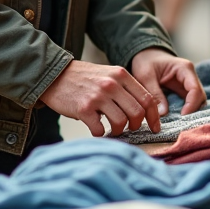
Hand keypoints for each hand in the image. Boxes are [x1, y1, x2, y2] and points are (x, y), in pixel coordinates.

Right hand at [39, 60, 160, 136]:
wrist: (55, 75)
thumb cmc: (84, 79)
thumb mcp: (108, 75)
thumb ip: (126, 88)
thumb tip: (145, 111)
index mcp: (121, 75)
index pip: (147, 98)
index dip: (154, 117)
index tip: (155, 127)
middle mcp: (111, 84)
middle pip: (137, 113)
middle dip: (136, 126)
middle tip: (129, 128)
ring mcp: (97, 96)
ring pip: (121, 122)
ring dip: (119, 130)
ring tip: (112, 128)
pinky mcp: (83, 109)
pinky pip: (100, 129)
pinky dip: (101, 133)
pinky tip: (96, 128)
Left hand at [130, 47, 205, 116]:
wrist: (145, 55)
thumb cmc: (145, 62)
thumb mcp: (146, 76)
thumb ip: (155, 94)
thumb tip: (163, 114)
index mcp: (184, 68)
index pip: (195, 89)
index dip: (191, 104)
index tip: (182, 116)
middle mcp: (190, 77)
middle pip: (200, 97)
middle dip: (193, 110)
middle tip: (181, 123)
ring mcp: (188, 85)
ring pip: (197, 102)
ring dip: (191, 113)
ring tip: (179, 123)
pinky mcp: (183, 92)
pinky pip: (189, 104)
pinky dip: (185, 112)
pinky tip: (176, 120)